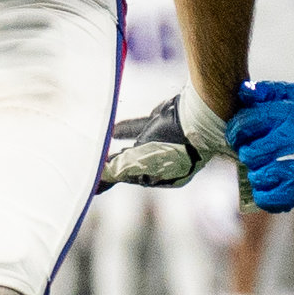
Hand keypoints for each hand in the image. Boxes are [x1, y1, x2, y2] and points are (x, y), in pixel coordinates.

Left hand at [103, 91, 226, 188]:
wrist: (200, 116)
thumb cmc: (175, 144)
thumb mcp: (143, 160)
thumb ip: (119, 169)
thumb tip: (98, 178)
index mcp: (166, 177)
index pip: (132, 178)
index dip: (113, 176)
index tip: (93, 176)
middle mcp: (168, 162)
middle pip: (134, 163)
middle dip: (115, 163)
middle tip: (93, 164)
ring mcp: (166, 142)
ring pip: (136, 146)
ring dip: (119, 147)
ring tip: (100, 148)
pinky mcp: (163, 123)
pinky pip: (139, 128)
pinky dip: (125, 130)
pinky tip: (112, 129)